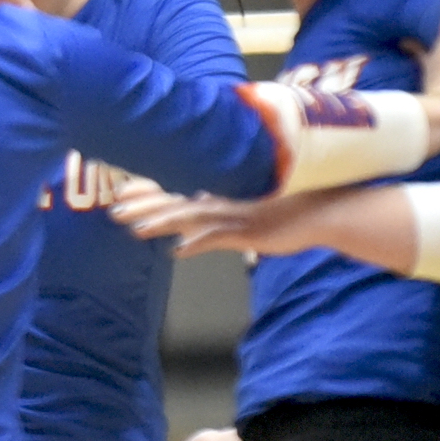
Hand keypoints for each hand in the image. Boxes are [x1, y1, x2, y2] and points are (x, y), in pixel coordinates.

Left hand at [112, 186, 326, 258]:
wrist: (325, 208)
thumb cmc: (288, 208)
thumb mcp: (247, 211)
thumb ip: (218, 216)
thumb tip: (189, 234)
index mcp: (219, 195)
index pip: (176, 190)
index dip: (147, 190)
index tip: (119, 191)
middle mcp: (222, 202)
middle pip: (175, 202)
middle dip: (143, 205)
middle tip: (113, 209)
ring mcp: (234, 216)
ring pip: (191, 217)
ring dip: (162, 221)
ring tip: (136, 228)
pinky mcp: (249, 232)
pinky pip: (219, 238)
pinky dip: (198, 243)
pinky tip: (179, 250)